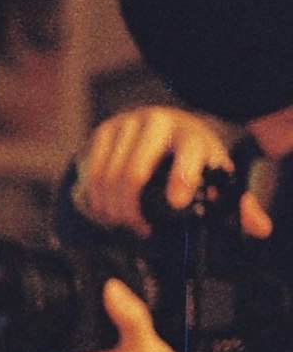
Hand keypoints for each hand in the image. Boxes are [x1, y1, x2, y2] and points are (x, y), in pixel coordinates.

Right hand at [73, 104, 273, 244]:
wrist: (161, 128)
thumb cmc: (190, 159)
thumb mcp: (214, 175)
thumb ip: (235, 204)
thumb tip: (260, 228)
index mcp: (192, 133)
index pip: (188, 153)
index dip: (182, 179)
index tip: (176, 204)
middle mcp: (159, 121)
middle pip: (133, 173)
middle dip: (130, 210)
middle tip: (138, 229)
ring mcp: (127, 123)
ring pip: (107, 177)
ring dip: (110, 210)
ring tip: (120, 224)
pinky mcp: (104, 131)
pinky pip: (91, 174)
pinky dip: (94, 200)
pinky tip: (104, 211)